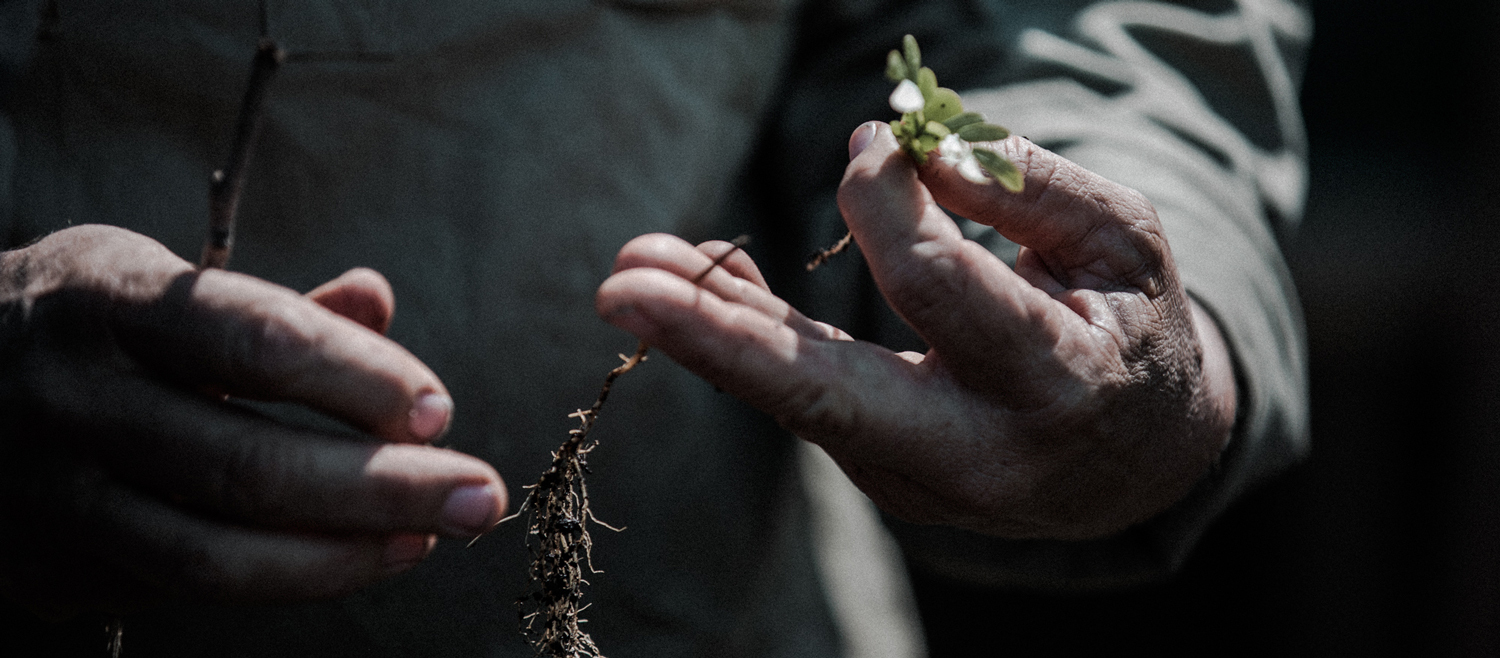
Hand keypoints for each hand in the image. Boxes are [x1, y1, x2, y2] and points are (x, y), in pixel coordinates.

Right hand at [0, 225, 506, 616]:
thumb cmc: (89, 327)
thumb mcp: (161, 284)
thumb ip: (274, 308)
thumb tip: (378, 302)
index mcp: (102, 296)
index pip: (252, 339)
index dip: (358, 379)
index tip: (440, 409)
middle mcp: (65, 395)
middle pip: (244, 463)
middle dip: (384, 488)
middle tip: (482, 496)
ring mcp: (43, 492)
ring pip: (211, 553)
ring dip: (342, 556)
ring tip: (431, 537)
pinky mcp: (45, 567)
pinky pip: (180, 589)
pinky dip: (281, 580)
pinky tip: (355, 557)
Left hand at [596, 122, 1234, 539]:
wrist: (1142, 459)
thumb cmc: (1132, 324)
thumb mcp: (1117, 240)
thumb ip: (1019, 186)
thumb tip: (895, 147)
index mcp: (1058, 383)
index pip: (940, 288)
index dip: (890, 202)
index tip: (876, 143)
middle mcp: (979, 453)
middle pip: (830, 397)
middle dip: (721, 339)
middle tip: (625, 288)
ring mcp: (922, 481)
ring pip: (799, 400)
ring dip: (709, 333)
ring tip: (627, 279)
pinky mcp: (883, 477)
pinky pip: (806, 397)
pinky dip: (750, 340)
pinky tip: (689, 290)